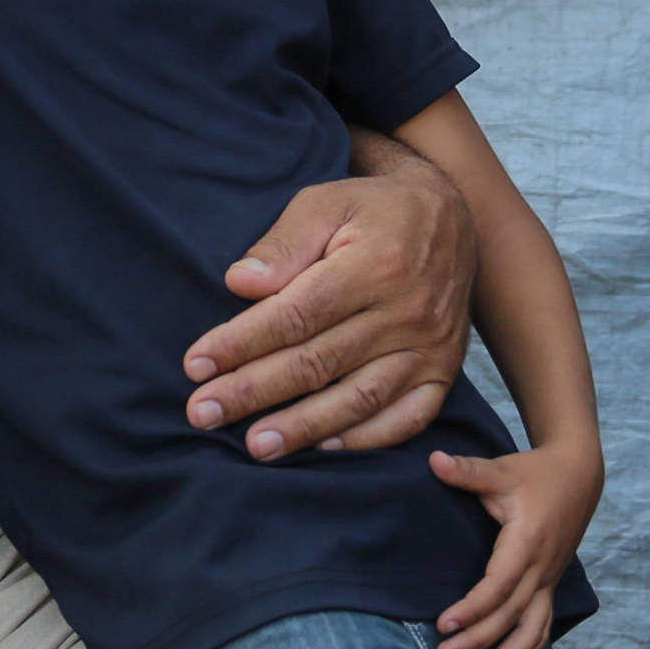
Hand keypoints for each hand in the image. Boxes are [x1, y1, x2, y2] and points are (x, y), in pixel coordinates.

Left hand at [183, 159, 476, 458]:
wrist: (453, 217)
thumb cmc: (375, 209)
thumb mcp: (327, 202)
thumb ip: (284, 243)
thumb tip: (240, 285)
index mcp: (374, 265)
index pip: (296, 315)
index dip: (241, 343)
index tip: (196, 365)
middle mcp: (406, 311)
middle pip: (319, 362)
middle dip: (253, 391)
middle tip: (202, 413)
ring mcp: (430, 347)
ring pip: (359, 398)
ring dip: (302, 427)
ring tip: (254, 445)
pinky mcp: (443, 370)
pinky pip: (407, 418)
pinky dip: (365, 439)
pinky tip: (323, 446)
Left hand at [428, 440, 600, 648]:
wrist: (578, 476)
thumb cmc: (535, 473)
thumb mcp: (502, 469)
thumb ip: (468, 471)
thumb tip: (434, 461)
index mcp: (527, 542)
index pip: (499, 586)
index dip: (473, 608)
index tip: (444, 624)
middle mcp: (541, 568)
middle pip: (511, 615)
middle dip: (479, 640)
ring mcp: (549, 580)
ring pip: (533, 631)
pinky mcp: (550, 586)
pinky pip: (541, 627)